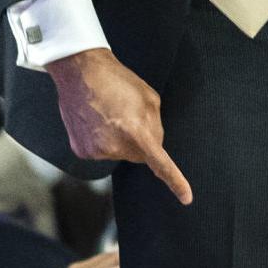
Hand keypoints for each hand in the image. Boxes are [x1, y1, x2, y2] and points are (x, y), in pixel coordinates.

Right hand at [46, 48, 189, 203]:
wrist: (80, 70)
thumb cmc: (117, 79)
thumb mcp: (149, 98)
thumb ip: (156, 126)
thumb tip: (154, 146)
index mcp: (135, 131)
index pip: (159, 163)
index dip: (175, 181)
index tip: (186, 197)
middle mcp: (114, 146)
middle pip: (138, 156)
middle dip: (140, 142)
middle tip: (129, 116)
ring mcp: (96, 150)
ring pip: (119, 154)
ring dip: (119, 139)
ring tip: (109, 114)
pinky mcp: (81, 151)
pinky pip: (101, 152)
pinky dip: (101, 140)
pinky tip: (96, 120)